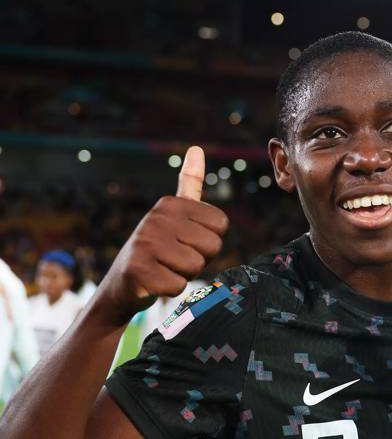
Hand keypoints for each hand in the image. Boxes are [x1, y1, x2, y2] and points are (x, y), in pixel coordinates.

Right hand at [94, 146, 228, 323]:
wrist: (122, 284)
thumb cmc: (158, 249)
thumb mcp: (174, 215)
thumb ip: (189, 185)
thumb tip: (196, 148)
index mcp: (170, 204)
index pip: (221, 224)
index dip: (209, 240)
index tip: (186, 241)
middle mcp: (156, 218)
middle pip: (212, 246)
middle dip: (199, 259)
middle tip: (175, 258)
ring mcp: (145, 243)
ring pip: (196, 266)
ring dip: (184, 274)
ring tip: (165, 268)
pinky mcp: (139, 271)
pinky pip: (178, 285)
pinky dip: (171, 289)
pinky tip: (155, 281)